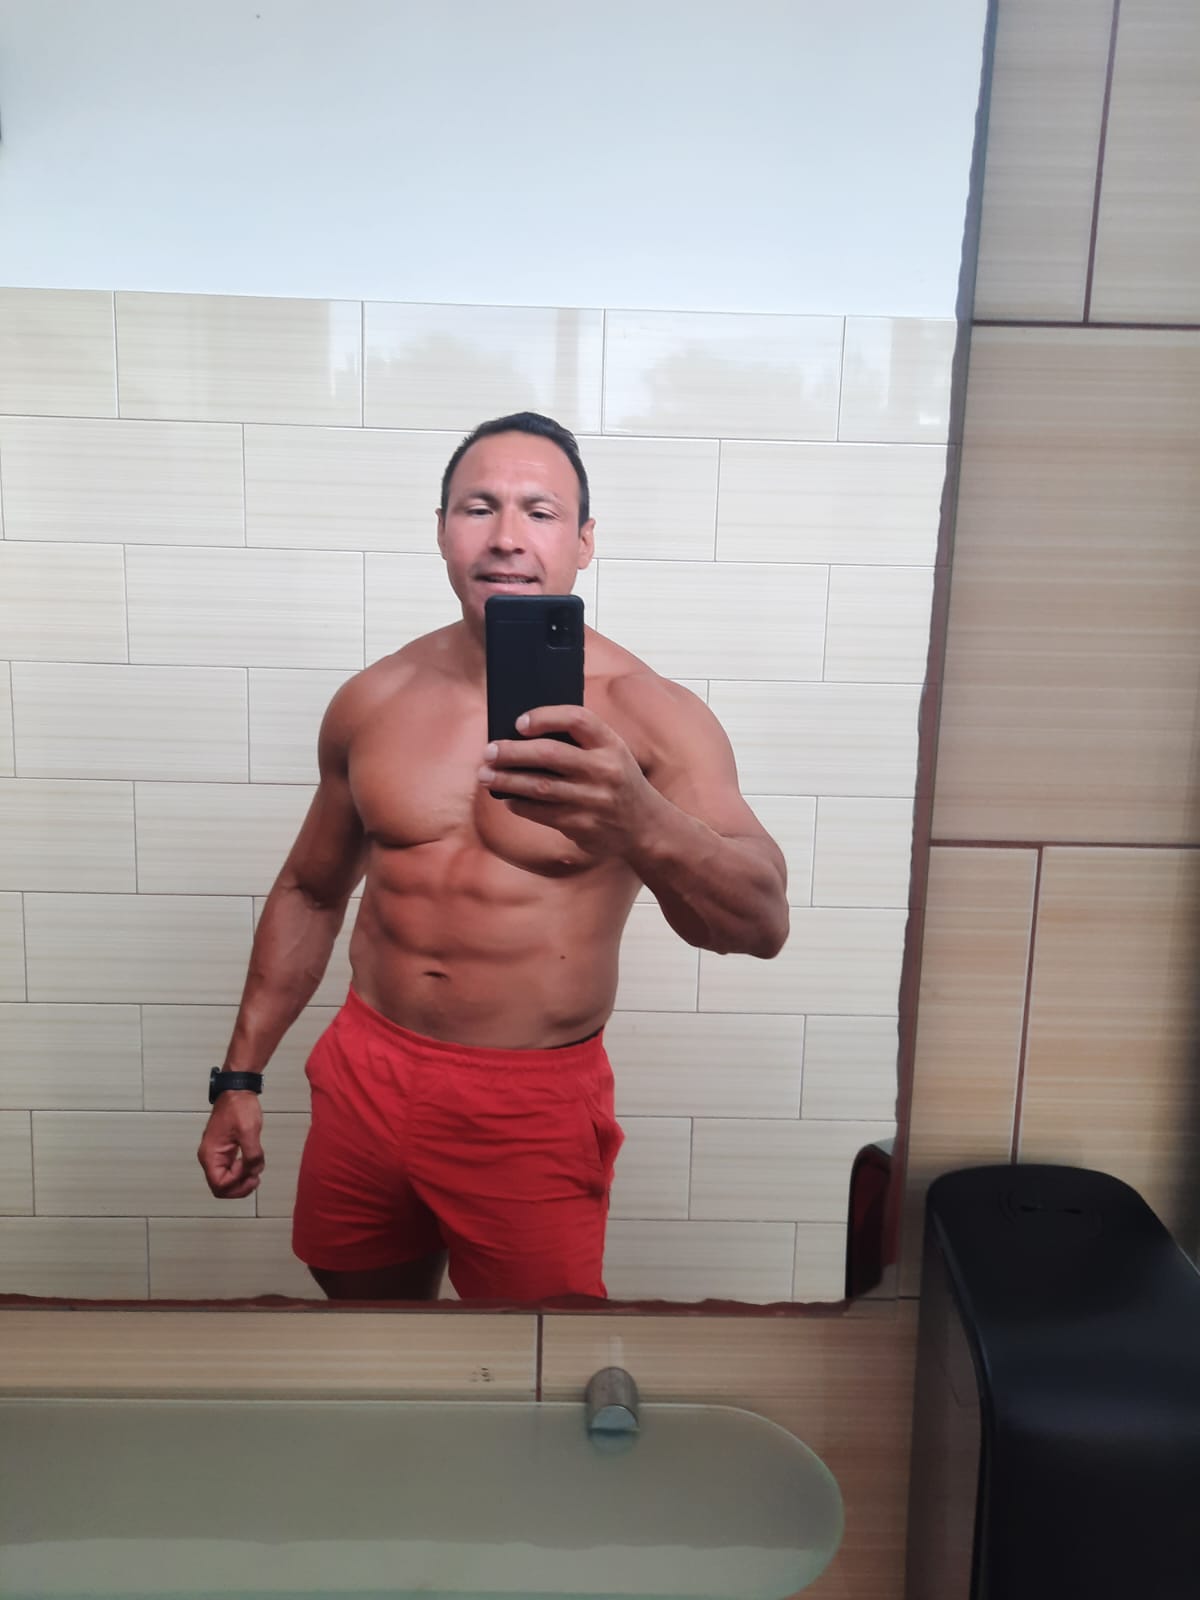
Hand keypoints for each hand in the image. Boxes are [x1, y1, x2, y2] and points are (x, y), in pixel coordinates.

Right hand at [198, 1092, 264, 1198]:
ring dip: (242, 1181)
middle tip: (256, 1178)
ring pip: (226, 1181)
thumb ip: (252, 1154)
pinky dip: (242, 1173)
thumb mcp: (249, 1131)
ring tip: (256, 1170)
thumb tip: (254, 1171)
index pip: (219, 1184)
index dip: (237, 1182)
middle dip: (239, 1187)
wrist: (237, 1091)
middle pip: (220, 1187)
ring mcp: (217, 1155)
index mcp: (210, 1155)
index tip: (249, 1167)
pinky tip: (253, 1165)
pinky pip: (230, 1170)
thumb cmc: (240, 1108)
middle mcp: (210, 1158)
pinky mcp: (224, 1151)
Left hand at [478, 704, 660, 860]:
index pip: (577, 720)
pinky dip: (520, 804)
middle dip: (512, 752)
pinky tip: (507, 798)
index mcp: (611, 744)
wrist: (645, 826)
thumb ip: (579, 743)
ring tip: (485, 775)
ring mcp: (594, 800)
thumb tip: (522, 736)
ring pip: (540, 787)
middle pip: (550, 754)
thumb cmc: (617, 780)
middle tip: (488, 751)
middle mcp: (604, 770)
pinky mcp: (583, 825)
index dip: (545, 717)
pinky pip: (542, 813)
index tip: (519, 722)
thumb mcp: (611, 753)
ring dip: (507, 780)